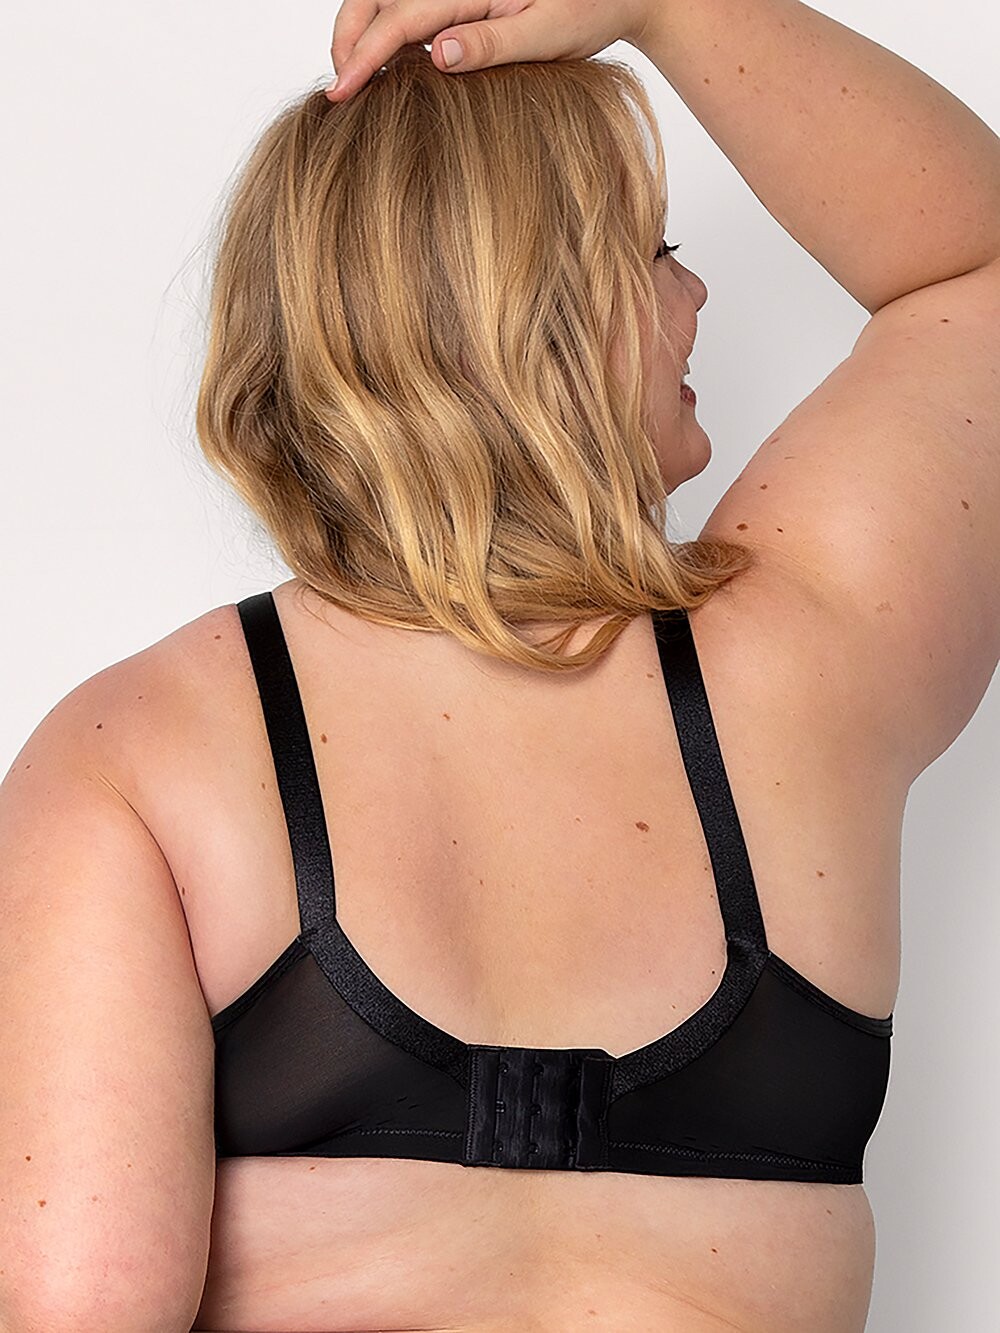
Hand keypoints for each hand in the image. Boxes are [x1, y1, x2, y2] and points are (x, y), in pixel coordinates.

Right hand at [326, 0, 653, 102]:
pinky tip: (387, 64)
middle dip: (350, 39)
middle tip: (339, 90)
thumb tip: (436, 56)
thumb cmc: (590, 10)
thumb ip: (491, 43)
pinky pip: (411, 5)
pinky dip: (388, 30)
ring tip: (355, 78)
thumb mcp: (547, 34)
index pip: (400, 18)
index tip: (341, 91)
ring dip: (364, 33)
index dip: (364, 55)